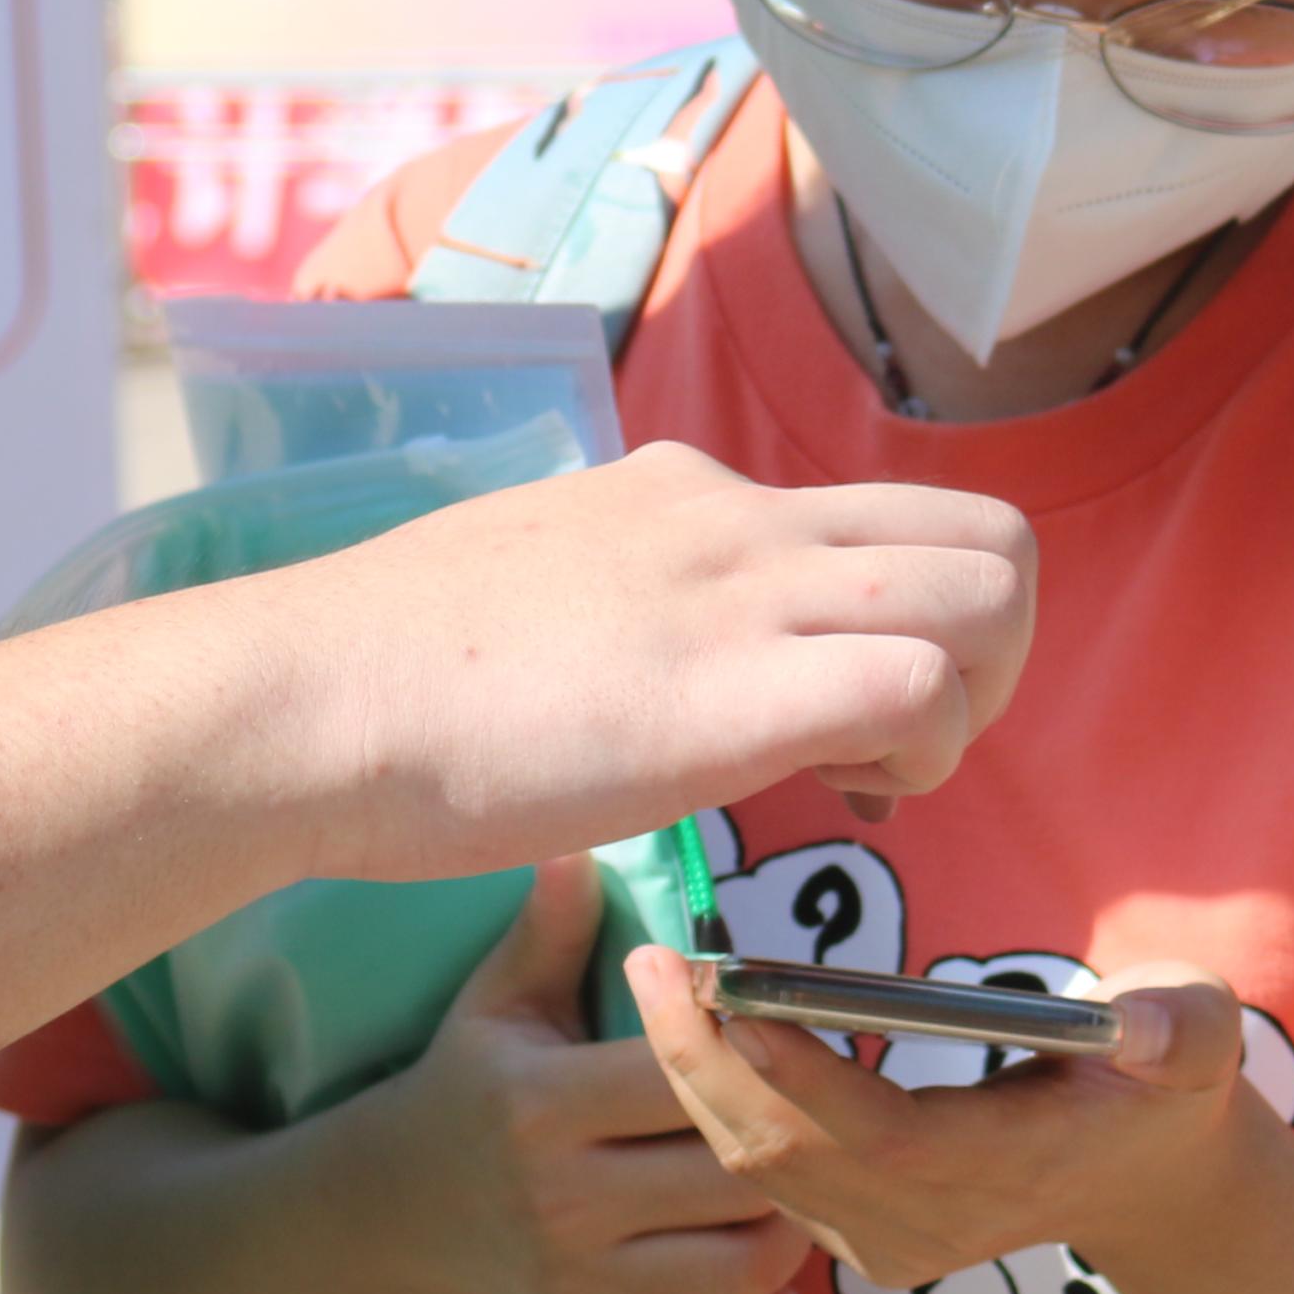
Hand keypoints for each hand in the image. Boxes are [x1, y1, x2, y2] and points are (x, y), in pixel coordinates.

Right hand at [233, 443, 1033, 883]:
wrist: (305, 696)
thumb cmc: (381, 676)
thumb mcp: (528, 587)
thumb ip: (613, 602)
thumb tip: (634, 655)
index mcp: (683, 491)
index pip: (885, 512)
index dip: (909, 618)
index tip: (848, 717)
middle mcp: (735, 516)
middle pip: (988, 533)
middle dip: (988, 654)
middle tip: (897, 748)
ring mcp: (741, 595)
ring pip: (987, 591)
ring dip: (972, 702)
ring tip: (868, 777)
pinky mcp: (732, 692)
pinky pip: (920, 689)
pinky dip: (922, 755)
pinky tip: (838, 802)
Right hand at [368, 860, 819, 1293]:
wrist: (408, 1210)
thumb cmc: (475, 1085)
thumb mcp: (498, 1002)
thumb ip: (549, 930)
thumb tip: (579, 844)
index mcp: (542, 1102)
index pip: (680, 1079)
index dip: (747, 1057)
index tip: (773, 1040)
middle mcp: (561, 1198)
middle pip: (728, 1174)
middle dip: (790, 1146)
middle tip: (817, 1119)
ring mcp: (580, 1282)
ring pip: (740, 1267)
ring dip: (794, 1233)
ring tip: (799, 1191)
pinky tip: (771, 1283)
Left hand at [620, 943, 1256, 1293]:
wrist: (1146, 1177)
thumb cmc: (1166, 1078)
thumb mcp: (1199, 1032)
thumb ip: (1179, 1027)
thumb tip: (1145, 1024)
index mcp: (1009, 1165)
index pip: (879, 1137)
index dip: (798, 1075)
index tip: (728, 994)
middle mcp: (936, 1222)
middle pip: (788, 1155)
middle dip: (705, 1061)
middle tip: (652, 960)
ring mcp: (889, 1241)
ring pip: (757, 1168)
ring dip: (693, 1077)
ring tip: (651, 977)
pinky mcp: (858, 1236)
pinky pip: (760, 1175)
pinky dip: (713, 1101)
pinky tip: (685, 1028)